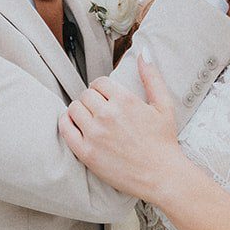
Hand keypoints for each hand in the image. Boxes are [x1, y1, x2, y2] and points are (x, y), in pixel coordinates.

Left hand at [60, 55, 190, 204]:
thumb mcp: (163, 105)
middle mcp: (107, 115)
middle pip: (86, 95)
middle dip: (92, 100)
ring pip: (74, 109)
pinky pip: (66, 129)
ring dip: (80, 111)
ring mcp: (95, 134)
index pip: (98, 83)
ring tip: (90, 119)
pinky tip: (75, 125)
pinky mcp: (87, 153)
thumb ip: (151, 77)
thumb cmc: (164, 142)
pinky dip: (67, 123)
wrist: (162, 176)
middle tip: (100, 111)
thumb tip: (143, 52)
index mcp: (124, 100)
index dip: (102, 89)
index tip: (106, 98)